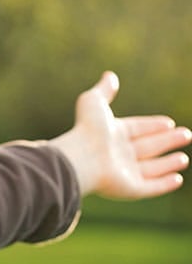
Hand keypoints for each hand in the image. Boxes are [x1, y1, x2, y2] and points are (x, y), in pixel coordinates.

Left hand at [51, 71, 190, 198]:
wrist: (82, 157)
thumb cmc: (88, 129)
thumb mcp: (94, 102)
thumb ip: (104, 90)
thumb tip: (110, 75)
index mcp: (111, 133)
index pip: (137, 128)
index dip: (153, 125)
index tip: (169, 122)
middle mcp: (118, 153)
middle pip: (148, 146)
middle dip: (167, 141)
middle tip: (187, 134)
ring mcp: (124, 172)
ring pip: (151, 168)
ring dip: (168, 163)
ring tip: (184, 158)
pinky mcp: (130, 189)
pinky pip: (151, 187)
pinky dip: (164, 184)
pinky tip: (178, 179)